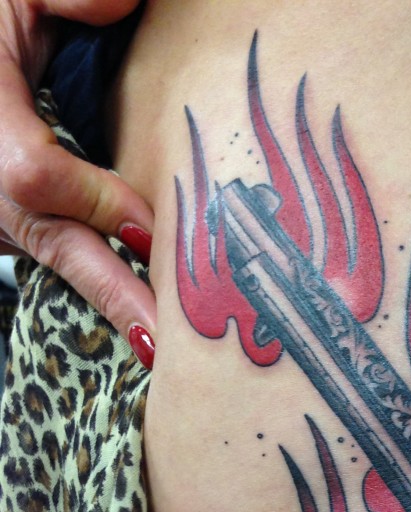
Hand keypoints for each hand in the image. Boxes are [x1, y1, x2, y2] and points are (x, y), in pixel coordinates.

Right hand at [0, 0, 155, 365]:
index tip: (151, 226)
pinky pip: (58, 255)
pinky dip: (103, 284)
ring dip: (111, 300)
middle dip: (110, 292)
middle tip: (162, 342)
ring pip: (56, 259)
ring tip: (163, 346)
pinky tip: (147, 319)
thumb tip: (123, 1)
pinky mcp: (15, 221)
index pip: (35, 176)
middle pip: (50, 243)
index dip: (94, 201)